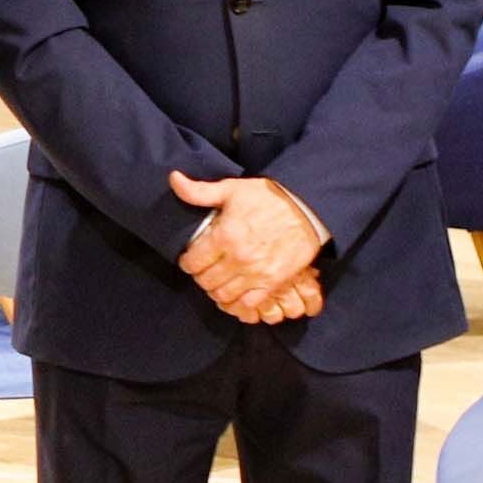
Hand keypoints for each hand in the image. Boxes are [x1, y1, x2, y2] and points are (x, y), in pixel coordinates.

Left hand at [171, 172, 326, 324]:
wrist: (308, 207)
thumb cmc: (268, 197)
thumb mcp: (232, 189)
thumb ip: (199, 191)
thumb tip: (173, 178)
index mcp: (225, 235)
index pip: (193, 262)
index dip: (187, 262)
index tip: (191, 258)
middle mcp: (238, 258)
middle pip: (205, 281)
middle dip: (200, 276)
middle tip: (204, 269)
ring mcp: (256, 273)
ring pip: (223, 296)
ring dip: (216, 290)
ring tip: (219, 280)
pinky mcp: (273, 282)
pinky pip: (248, 304)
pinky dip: (237, 303)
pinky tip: (235, 293)